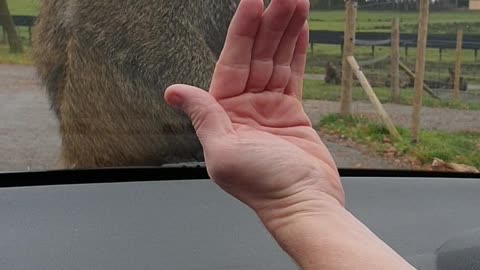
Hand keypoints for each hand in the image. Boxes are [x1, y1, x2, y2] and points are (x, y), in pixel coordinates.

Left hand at [164, 0, 343, 220]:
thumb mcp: (224, 151)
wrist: (302, 204)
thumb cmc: (263, 186)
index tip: (253, 1)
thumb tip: (173, 91)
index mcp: (224, 112)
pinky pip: (293, 74)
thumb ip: (204, 115)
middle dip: (271, 22)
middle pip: (258, 54)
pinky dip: (297, 51)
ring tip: (297, 2)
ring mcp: (268, 107)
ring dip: (286, 30)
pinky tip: (300, 30)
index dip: (243, 30)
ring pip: (277, 59)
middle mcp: (244, 106)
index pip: (233, 61)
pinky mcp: (291, 112)